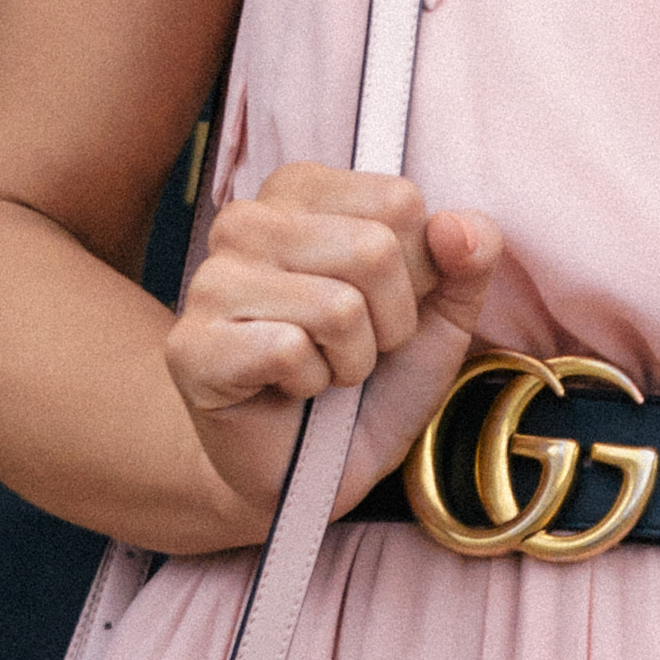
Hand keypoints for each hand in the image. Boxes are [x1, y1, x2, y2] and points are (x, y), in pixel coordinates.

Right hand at [165, 166, 504, 527]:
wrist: (319, 469)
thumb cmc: (375, 381)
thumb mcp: (443, 316)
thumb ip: (469, 259)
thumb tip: (457, 226)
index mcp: (302, 190)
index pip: (400, 201)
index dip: (418, 273)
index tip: (385, 306)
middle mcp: (246, 220)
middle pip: (374, 249)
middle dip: (389, 322)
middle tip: (355, 349)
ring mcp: (210, 281)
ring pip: (337, 306)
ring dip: (352, 360)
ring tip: (324, 370)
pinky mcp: (190, 345)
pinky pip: (289, 351)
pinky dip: (310, 385)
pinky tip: (289, 390)